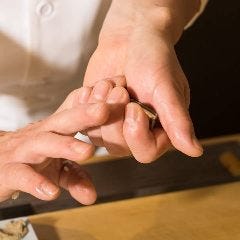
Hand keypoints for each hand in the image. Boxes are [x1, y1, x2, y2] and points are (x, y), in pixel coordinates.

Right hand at [0, 90, 109, 203]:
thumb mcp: (55, 167)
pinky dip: (36, 182)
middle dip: (84, 114)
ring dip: (65, 145)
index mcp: (56, 131)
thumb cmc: (30, 159)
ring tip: (87, 150)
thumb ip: (75, 177)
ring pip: (44, 143)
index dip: (95, 105)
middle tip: (104, 109)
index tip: (115, 95)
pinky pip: (22, 175)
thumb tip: (92, 196)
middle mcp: (42, 135)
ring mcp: (24, 152)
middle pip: (63, 121)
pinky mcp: (8, 171)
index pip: (77, 114)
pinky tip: (52, 191)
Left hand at [83, 0, 202, 161]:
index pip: (146, 152)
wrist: (130, 37)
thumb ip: (177, 120)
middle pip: (118, 146)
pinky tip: (94, 87)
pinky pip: (82, 122)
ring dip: (100, 106)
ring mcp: (113, 124)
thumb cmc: (153, 58)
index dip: (136, 132)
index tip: (133, 105)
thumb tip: (195, 151)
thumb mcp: (166, 87)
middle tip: (120, 88)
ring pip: (97, 137)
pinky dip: (85, 103)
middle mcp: (136, 131)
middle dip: (115, 114)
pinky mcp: (96, 114)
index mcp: (160, 128)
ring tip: (110, 83)